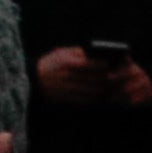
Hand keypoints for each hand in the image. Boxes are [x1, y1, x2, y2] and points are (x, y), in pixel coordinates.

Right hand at [32, 45, 147, 112]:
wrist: (34, 80)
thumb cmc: (51, 63)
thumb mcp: (62, 53)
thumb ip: (78, 53)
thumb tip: (96, 54)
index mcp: (67, 63)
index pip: (90, 64)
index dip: (102, 65)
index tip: (110, 63)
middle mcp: (69, 77)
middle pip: (93, 78)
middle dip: (107, 78)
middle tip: (117, 76)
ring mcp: (69, 89)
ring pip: (93, 91)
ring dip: (105, 89)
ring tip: (113, 86)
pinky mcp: (69, 99)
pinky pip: (88, 100)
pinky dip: (98, 98)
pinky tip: (103, 94)